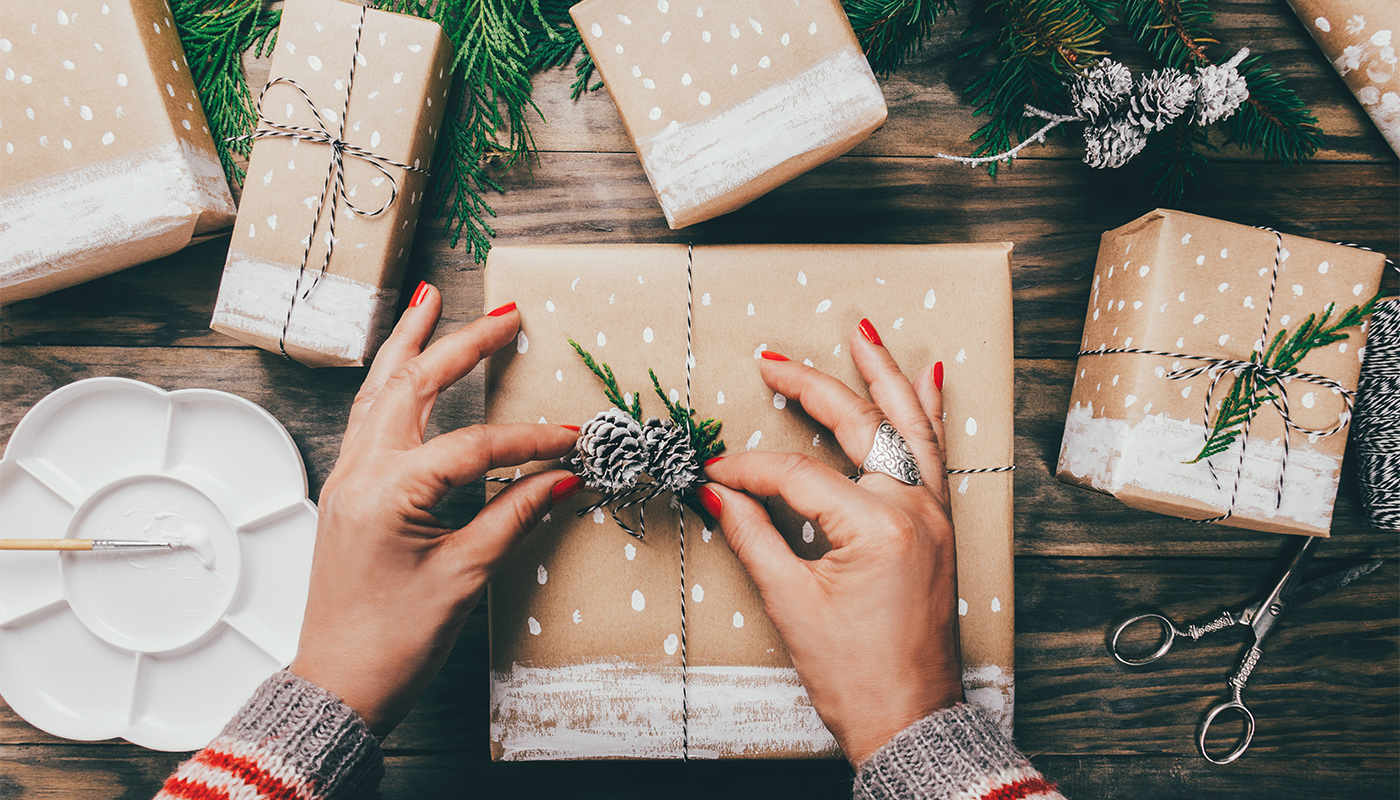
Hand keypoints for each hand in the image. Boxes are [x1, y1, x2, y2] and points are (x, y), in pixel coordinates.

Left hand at [289, 288, 580, 735]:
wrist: (337, 685)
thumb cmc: (393, 641)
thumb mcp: (464, 577)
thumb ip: (515, 517)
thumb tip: (564, 478)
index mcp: (387, 491)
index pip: (474, 446)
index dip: (531, 440)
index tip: (575, 438)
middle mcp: (359, 472)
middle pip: (413, 385)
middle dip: (459, 343)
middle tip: (504, 313)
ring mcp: (346, 478)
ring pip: (379, 390)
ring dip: (409, 344)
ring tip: (429, 301)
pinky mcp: (347, 492)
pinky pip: (368, 417)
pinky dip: (390, 381)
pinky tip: (404, 368)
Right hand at [698, 320, 961, 766]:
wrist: (912, 721)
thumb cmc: (856, 675)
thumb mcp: (792, 604)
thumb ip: (753, 535)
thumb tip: (716, 492)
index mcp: (877, 527)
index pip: (797, 475)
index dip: (747, 470)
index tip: (712, 473)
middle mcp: (915, 509)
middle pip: (860, 427)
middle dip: (812, 387)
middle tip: (772, 358)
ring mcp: (935, 515)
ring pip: (911, 426)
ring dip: (886, 376)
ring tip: (864, 333)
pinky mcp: (940, 527)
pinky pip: (936, 454)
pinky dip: (929, 414)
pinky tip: (930, 379)